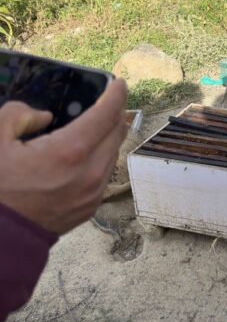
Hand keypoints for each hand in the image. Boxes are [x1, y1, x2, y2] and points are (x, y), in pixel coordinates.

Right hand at [0, 79, 127, 234]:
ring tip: (97, 125)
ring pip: (113, 153)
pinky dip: (101, 157)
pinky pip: (105, 173)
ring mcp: (94, 192)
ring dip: (109, 136)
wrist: (0, 238)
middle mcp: (91, 172)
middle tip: (108, 100)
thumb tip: (43, 115)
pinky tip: (87, 153)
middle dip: (115, 112)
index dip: (116, 94)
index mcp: (70, 152)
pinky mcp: (91, 206)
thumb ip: (18, 116)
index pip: (107, 114)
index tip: (120, 83)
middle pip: (116, 132)